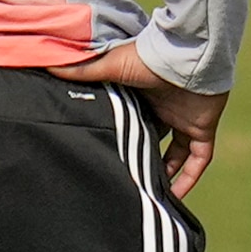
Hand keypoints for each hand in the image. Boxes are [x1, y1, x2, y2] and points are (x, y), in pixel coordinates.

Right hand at [60, 42, 223, 198]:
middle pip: (151, 139)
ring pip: (175, 155)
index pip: (130, 120)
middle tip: (125, 181)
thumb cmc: (147, 58)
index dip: (122, 137)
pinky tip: (177, 196)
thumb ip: (81, 72)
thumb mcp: (108, 66)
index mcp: (142, 95)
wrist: (185, 55)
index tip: (106, 154)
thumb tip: (48, 67)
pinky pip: (198, 159)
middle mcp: (163, 109)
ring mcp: (184, 120)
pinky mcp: (202, 128)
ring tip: (147, 195)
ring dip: (164, 174)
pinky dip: (190, 177)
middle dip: (141, 160)